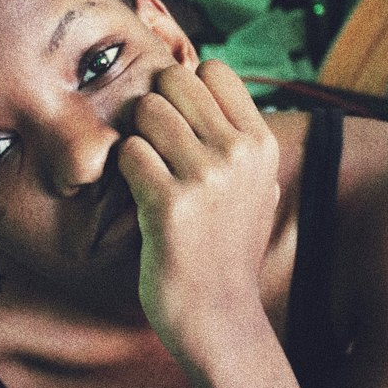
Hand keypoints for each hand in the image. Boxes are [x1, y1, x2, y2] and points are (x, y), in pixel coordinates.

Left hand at [117, 60, 279, 360]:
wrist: (219, 318)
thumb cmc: (227, 247)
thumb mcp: (257, 187)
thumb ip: (240, 137)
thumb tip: (211, 79)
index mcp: (261, 143)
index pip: (215, 70)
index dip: (188, 88)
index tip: (181, 121)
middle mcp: (239, 153)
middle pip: (174, 80)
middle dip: (157, 107)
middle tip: (156, 147)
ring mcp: (206, 178)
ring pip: (148, 111)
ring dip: (138, 138)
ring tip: (148, 172)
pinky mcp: (169, 205)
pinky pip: (129, 152)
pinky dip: (125, 170)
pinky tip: (139, 196)